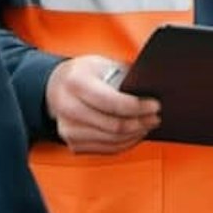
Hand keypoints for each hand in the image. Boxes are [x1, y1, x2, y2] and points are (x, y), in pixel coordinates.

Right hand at [45, 56, 160, 154]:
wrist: (56, 87)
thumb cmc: (84, 73)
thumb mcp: (102, 64)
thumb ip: (124, 75)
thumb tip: (152, 88)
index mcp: (76, 82)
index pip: (112, 102)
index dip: (138, 107)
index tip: (155, 105)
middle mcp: (68, 107)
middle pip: (113, 125)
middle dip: (140, 123)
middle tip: (156, 117)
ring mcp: (68, 129)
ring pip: (111, 140)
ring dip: (135, 135)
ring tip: (148, 125)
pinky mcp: (72, 144)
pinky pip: (105, 149)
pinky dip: (124, 143)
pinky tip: (134, 134)